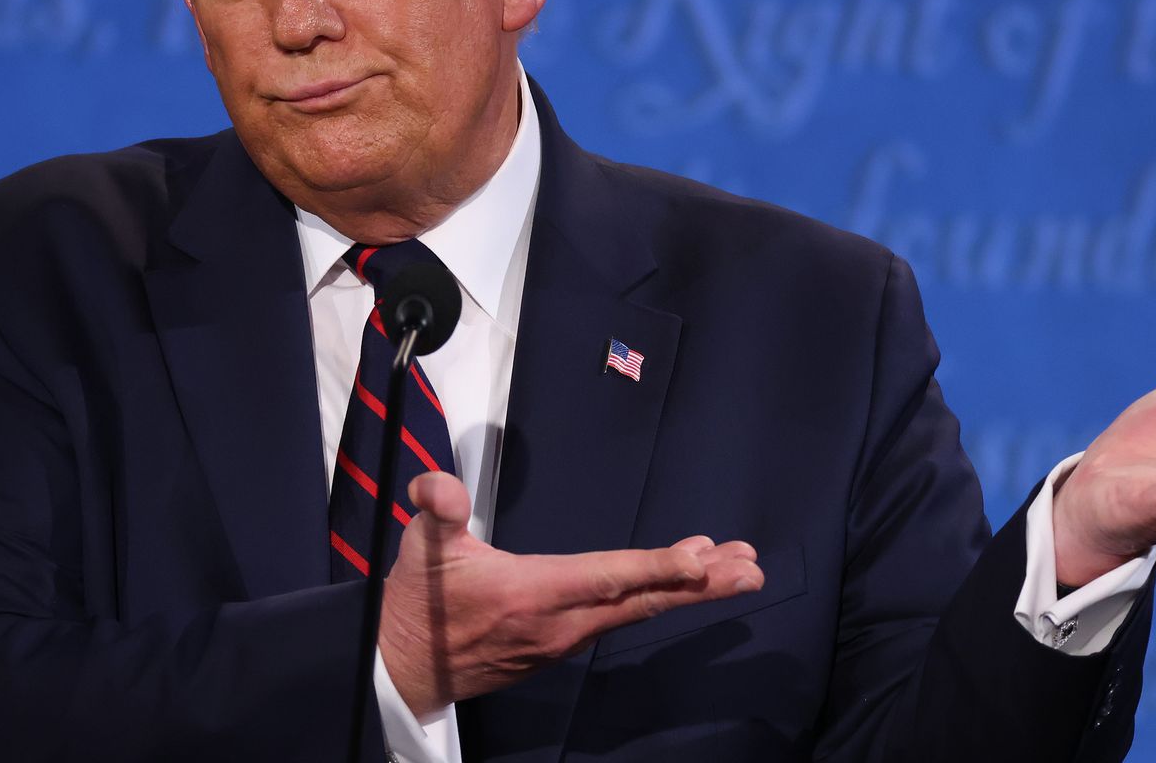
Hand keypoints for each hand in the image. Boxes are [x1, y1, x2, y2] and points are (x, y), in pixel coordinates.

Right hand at [378, 471, 762, 715]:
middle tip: (751, 567)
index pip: (607, 577)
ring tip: (738, 570)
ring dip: (689, 590)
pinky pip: (623, 618)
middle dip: (701, 584)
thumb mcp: (421, 548)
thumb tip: (436, 487)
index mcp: (532, 593)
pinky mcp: (564, 645)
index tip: (703, 558)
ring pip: (638, 610)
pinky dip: (659, 597)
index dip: (657, 567)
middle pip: (642, 600)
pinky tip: (683, 583)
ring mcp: (565, 639)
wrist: (405, 669)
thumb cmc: (418, 601)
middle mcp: (560, 623)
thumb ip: (436, 509)